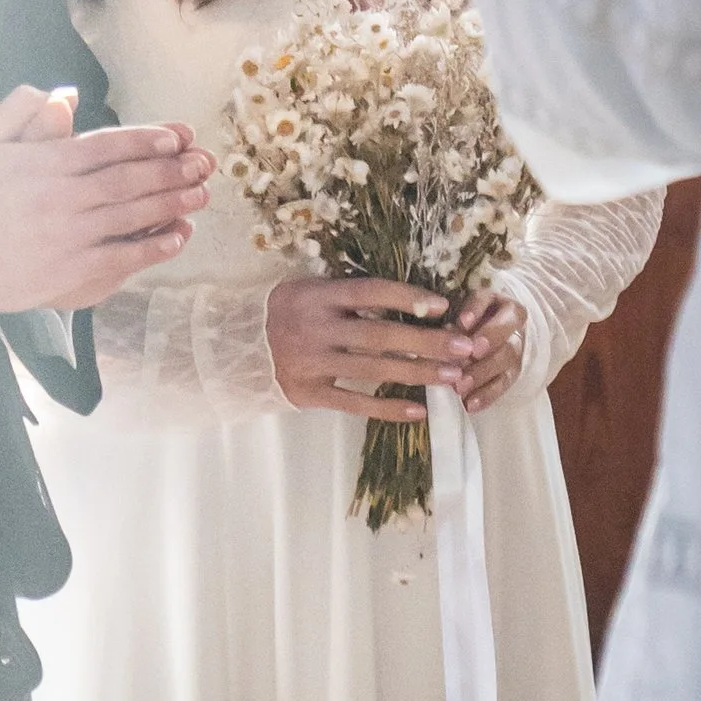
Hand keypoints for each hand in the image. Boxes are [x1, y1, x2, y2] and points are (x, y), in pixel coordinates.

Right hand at [0, 84, 213, 316]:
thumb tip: (67, 95)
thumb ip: (22, 109)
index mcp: (45, 163)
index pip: (109, 146)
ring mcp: (70, 238)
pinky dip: (155, 247)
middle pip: (130, 179)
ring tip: (201, 193)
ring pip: (133, 216)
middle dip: (172, 169)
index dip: (148, 139)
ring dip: (172, 203)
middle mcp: (62, 199)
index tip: (178, 136)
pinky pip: (124, 258)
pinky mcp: (72, 273)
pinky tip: (179, 236)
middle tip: (204, 162)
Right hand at [265, 276, 474, 420]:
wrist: (235, 347)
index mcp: (320, 295)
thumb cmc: (286, 312)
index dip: (408, 298)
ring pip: (374, 368)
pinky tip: (418, 410)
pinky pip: (354, 402)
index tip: (443, 305)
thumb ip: (349, 295)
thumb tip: (409, 299)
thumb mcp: (309, 290)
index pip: (371, 292)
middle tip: (465, 347)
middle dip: (427, 341)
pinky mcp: (309, 392)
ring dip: (418, 373)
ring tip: (453, 377)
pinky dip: (387, 407)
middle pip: (381, 334)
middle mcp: (317, 327)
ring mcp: (313, 362)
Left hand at [451, 288, 527, 412]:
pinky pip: (504, 384)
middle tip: (466, 357)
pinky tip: (470, 405)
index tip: (462, 323)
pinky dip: (487, 395)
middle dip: (486, 346)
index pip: (489, 301)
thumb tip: (446, 332)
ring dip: (482, 374)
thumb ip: (457, 316)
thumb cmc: (470, 316)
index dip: (476, 311)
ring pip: (506, 361)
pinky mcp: (513, 372)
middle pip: (505, 335)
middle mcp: (513, 327)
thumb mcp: (463, 307)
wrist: (493, 329)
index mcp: (497, 302)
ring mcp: (516, 350)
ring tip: (460, 387)